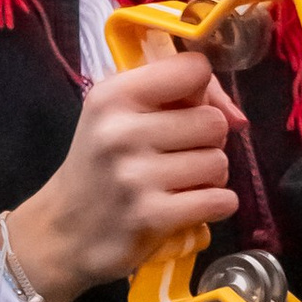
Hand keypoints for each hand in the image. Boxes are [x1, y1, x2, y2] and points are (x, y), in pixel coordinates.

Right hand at [1, 50, 240, 301]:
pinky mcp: (151, 217)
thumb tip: (237, 116)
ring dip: (210, 177)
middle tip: (180, 156)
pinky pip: (218, 201)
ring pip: (219, 163)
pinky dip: (214, 206)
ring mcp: (136, 177)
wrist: (64, 231)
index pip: (194, 70)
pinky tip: (190, 207)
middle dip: (207, 142)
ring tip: (181, 184)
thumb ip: (176, 96)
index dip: (202, 91)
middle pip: (214, 121)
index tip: (185, 110)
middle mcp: (121, 132)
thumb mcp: (118, 116)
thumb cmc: (100, 167)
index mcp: (113, 96)